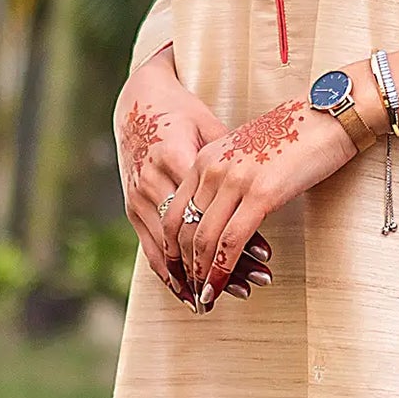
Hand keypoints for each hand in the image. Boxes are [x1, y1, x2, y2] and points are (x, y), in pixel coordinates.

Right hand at [115, 53, 245, 299]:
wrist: (137, 103)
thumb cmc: (182, 112)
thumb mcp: (210, 124)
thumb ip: (231, 157)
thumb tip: (266, 186)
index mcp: (174, 155)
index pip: (208, 209)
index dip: (237, 235)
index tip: (266, 254)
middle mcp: (152, 179)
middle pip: (190, 235)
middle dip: (222, 264)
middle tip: (256, 283)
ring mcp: (138, 196)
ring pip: (170, 249)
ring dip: (200, 275)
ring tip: (231, 294)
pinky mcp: (132, 207)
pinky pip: (151, 248)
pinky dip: (171, 273)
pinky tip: (191, 291)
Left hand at [178, 93, 354, 306]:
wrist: (328, 114)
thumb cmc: (295, 135)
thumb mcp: (248, 153)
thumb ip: (228, 179)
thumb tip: (224, 212)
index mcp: (204, 158)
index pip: (174, 211)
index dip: (172, 248)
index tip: (179, 272)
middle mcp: (211, 168)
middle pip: (182, 229)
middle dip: (183, 268)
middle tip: (190, 293)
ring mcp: (234, 181)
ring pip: (203, 240)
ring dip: (201, 276)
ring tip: (206, 299)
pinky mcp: (261, 194)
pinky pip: (231, 241)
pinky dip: (223, 270)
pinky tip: (223, 286)